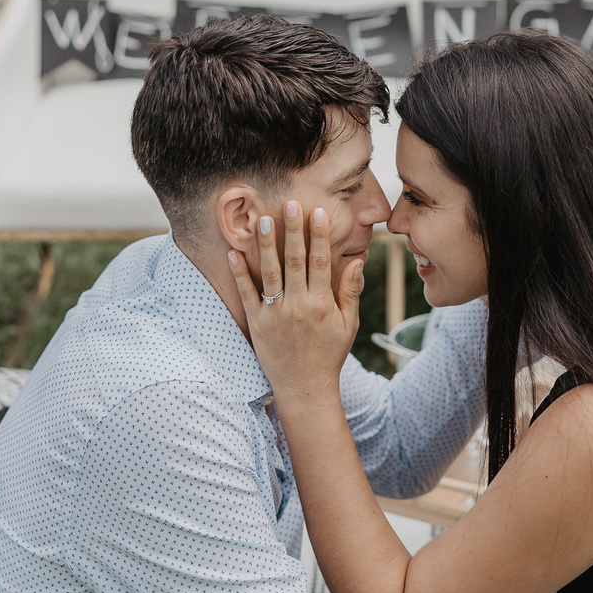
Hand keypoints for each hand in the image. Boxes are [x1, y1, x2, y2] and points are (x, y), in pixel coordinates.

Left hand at [228, 201, 363, 406]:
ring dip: (266, 244)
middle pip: (295, 261)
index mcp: (323, 304)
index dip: (319, 236)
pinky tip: (233, 253)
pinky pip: (247, 294)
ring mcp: (276, 314)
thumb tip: (358, 261)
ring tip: (264, 220)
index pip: (321, 262)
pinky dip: (239, 273)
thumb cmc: (329, 355)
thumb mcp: (348, 325)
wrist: (304, 389)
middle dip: (293, 230)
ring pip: (270, 272)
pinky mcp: (257, 323)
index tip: (316, 213)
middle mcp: (299, 306)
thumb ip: (351, 292)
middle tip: (290, 203)